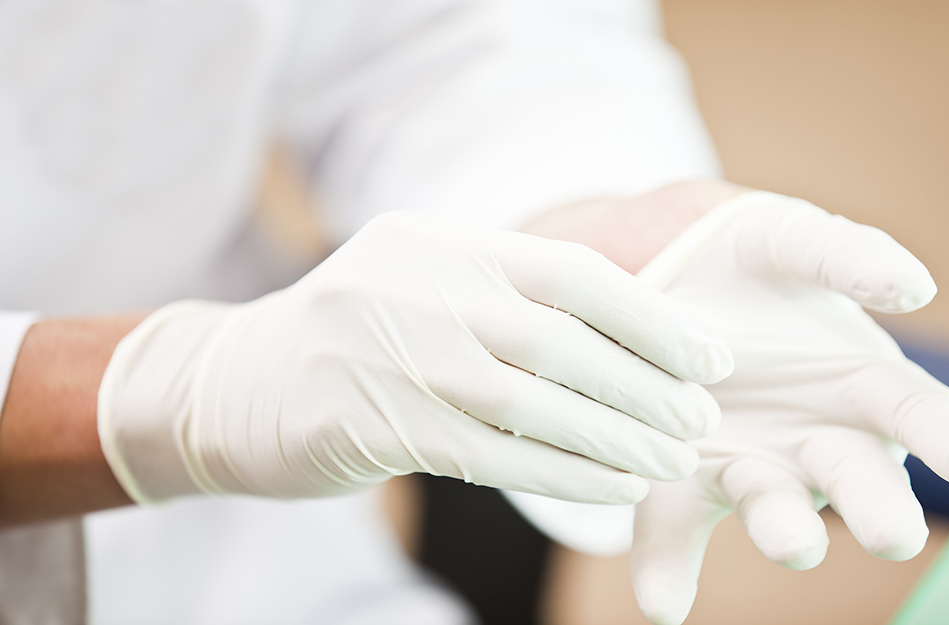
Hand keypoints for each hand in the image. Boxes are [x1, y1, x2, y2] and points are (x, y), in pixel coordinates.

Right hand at [97, 211, 733, 504]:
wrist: (235, 380)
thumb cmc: (359, 332)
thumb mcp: (428, 280)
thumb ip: (509, 290)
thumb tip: (633, 329)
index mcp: (445, 241)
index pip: (574, 272)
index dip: (655, 318)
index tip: (712, 358)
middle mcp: (422, 288)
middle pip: (564, 341)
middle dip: (646, 386)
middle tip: (701, 421)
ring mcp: (394, 356)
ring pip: (534, 403)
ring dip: (617, 439)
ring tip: (673, 461)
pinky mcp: (374, 425)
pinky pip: (495, 455)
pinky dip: (566, 474)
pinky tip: (614, 490)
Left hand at [629, 191, 948, 624]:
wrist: (664, 278)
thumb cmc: (750, 265)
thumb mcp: (794, 241)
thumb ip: (848, 255)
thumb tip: (915, 288)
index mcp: (860, 386)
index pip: (922, 415)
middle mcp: (814, 440)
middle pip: (858, 481)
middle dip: (880, 510)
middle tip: (893, 534)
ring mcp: (747, 465)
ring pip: (773, 506)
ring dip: (785, 529)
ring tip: (793, 541)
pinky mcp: (679, 480)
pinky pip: (674, 527)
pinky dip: (668, 567)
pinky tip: (663, 601)